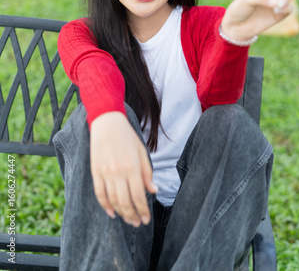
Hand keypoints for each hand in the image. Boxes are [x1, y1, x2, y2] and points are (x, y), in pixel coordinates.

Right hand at [90, 112, 157, 226]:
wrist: (107, 123)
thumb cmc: (127, 136)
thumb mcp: (142, 152)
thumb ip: (147, 173)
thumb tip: (153, 191)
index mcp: (133, 167)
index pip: (139, 196)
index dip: (143, 210)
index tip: (146, 219)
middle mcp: (119, 172)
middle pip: (126, 202)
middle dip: (133, 216)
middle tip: (138, 223)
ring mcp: (106, 173)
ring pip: (113, 200)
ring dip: (121, 213)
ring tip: (128, 219)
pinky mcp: (96, 172)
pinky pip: (100, 194)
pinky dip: (105, 206)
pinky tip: (112, 213)